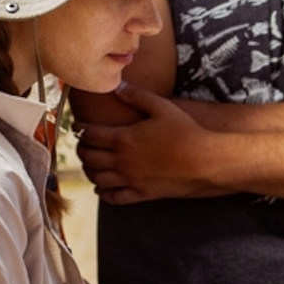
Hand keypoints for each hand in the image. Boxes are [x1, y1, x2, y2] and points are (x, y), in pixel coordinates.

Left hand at [76, 87, 224, 203]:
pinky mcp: (142, 193)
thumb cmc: (187, 132)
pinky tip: (103, 186)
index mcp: (124, 138)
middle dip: (82, 149)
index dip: (79, 129)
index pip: (89, 134)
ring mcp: (131, 179)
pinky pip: (114, 197)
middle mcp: (123, 161)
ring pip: (97, 178)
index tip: (77, 126)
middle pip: (89, 157)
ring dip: (90, 171)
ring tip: (92, 164)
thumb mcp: (162, 107)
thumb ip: (136, 95)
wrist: (206, 161)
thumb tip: (116, 85)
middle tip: (83, 144)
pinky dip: (104, 192)